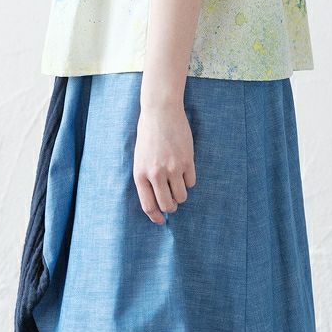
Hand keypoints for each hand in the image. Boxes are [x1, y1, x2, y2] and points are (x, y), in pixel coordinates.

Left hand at [133, 103, 196, 224]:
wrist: (160, 111)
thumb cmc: (148, 134)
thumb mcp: (140, 157)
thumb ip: (146, 178)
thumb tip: (156, 201)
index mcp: (140, 174)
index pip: (148, 206)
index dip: (156, 216)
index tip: (162, 220)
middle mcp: (156, 174)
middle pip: (167, 205)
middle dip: (171, 206)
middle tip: (172, 200)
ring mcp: (172, 168)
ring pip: (181, 196)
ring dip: (181, 194)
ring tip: (178, 182)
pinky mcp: (187, 160)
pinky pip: (191, 182)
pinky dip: (189, 179)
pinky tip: (184, 168)